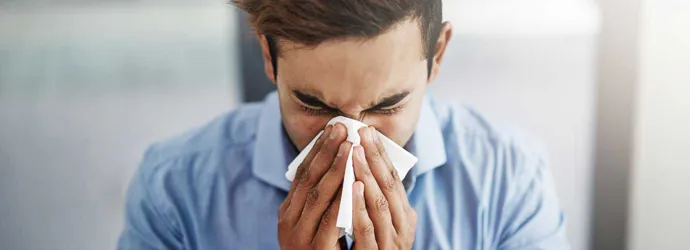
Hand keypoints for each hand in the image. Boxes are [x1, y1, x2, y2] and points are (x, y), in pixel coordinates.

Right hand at [278, 123, 351, 249]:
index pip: (303, 172)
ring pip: (318, 195)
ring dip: (335, 169)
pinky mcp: (314, 249)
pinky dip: (342, 200)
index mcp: (289, 211)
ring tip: (350, 147)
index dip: (318, 149)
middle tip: (342, 128)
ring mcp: (299, 236)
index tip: (334, 128)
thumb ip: (323, 199)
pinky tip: (355, 183)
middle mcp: (289, 221)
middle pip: (309, 178)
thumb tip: (342, 165)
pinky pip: (329, 220)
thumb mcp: (316, 222)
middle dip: (326, 152)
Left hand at [351, 127, 417, 248]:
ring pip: (380, 204)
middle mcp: (402, 227)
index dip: (381, 155)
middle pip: (389, 186)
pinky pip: (368, 228)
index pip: (394, 179)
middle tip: (361, 133)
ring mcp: (391, 242)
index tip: (367, 131)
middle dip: (375, 158)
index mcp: (404, 216)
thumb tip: (363, 167)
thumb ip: (376, 200)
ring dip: (366, 176)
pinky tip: (352, 188)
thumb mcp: (380, 223)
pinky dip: (360, 206)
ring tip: (354, 153)